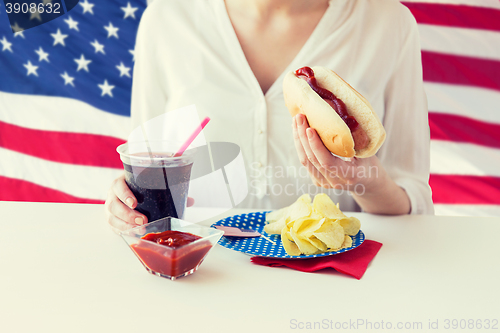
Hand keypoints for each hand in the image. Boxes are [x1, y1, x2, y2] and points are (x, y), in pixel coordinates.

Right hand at [104, 173, 194, 232]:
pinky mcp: (112, 219)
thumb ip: (169, 191)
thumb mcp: (151, 186)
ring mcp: (111, 209)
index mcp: (120, 183)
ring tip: (140, 229)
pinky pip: (113, 227)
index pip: (118, 186)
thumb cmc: (141, 189)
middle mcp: (112, 196)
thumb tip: (190, 200)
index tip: (135, 202)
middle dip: (127, 214)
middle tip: (142, 220)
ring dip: (125, 225)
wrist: (129, 193)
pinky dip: (123, 231)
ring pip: (112, 218)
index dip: (124, 194)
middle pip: (113, 205)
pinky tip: (134, 234)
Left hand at [292, 113, 409, 213]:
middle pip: (312, 159)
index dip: (316, 145)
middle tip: (299, 117)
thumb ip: (354, 140)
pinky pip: (306, 162)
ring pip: (305, 161)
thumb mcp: (366, 152)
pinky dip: (301, 146)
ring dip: (299, 140)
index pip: (327, 161)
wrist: (368, 184)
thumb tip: (341, 115)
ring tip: (296, 121)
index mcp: (349, 175)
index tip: (309, 128)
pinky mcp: (317, 180)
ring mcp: (324, 182)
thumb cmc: (369, 164)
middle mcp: (334, 182)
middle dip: (303, 137)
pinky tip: (298, 132)